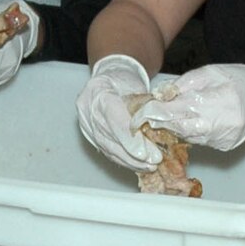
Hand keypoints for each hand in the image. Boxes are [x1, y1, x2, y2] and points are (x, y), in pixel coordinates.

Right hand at [76, 53, 161, 168]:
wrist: (109, 78)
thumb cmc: (124, 80)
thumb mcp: (137, 85)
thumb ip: (144, 105)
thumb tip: (159, 126)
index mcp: (99, 89)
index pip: (113, 117)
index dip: (129, 138)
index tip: (145, 153)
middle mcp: (87, 108)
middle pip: (109, 136)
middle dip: (132, 153)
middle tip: (153, 162)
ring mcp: (86, 123)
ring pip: (107, 147)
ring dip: (129, 160)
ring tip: (148, 167)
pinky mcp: (89, 135)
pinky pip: (106, 151)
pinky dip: (123, 160)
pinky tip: (137, 165)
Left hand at [132, 62, 244, 150]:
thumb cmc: (241, 79)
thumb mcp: (212, 72)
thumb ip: (185, 84)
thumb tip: (160, 95)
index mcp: (220, 100)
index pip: (180, 110)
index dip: (158, 112)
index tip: (141, 111)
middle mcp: (223, 124)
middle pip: (181, 128)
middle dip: (162, 123)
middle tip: (146, 118)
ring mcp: (225, 138)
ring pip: (188, 136)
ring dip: (175, 128)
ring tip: (165, 118)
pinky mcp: (226, 147)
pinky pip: (200, 140)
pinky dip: (191, 132)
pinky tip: (189, 123)